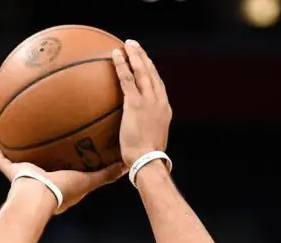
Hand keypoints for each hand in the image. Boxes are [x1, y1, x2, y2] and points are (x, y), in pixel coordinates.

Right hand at [0, 142, 123, 214]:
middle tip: (47, 141)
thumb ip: (106, 174)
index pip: (65, 173)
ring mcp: (25, 179)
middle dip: (44, 157)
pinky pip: (2, 162)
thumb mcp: (88, 180)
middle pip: (43, 166)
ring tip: (19, 136)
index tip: (72, 152)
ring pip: (21, 164)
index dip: (68, 164)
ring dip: (20, 153)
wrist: (38, 196)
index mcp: (59, 185)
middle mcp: (42, 182)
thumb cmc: (63, 189)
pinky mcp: (12, 174)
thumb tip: (125, 165)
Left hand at [111, 40, 171, 168]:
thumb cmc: (145, 159)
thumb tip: (133, 139)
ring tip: (127, 44)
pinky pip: (127, 79)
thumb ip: (143, 135)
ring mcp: (149, 101)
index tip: (147, 63)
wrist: (148, 161)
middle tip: (136, 46)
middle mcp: (160, 102)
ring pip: (142, 72)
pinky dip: (122, 64)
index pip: (159, 86)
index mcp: (165, 110)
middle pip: (152, 74)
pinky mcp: (135, 103)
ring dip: (135, 55)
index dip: (152, 72)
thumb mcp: (148, 143)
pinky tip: (115, 54)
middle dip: (144, 58)